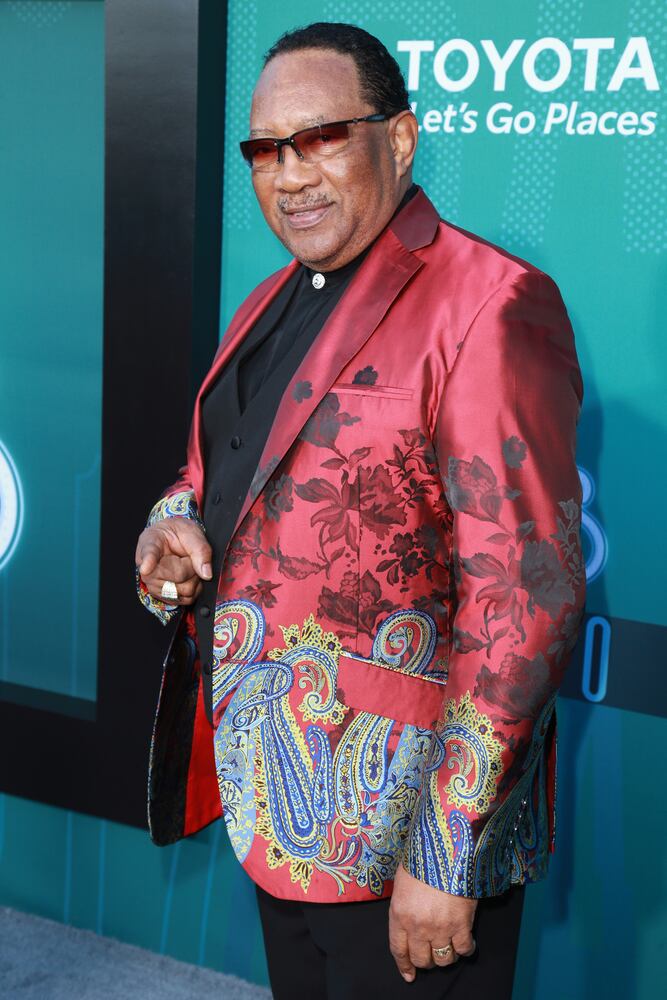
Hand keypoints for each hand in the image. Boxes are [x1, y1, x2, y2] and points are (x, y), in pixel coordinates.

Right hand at [135, 517, 212, 604]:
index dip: (148, 561)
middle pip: (178, 575)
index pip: (149, 553)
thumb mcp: (191, 532)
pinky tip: (188, 576)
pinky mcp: (162, 596)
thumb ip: (200, 550)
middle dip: (192, 567)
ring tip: (187, 565)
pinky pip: (186, 600)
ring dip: (194, 579)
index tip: (146, 568)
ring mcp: (153, 584)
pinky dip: (194, 589)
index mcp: (150, 542)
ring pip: (185, 590)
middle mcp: (147, 567)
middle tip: (188, 557)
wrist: (172, 541)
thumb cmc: (178, 534)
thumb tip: (206, 574)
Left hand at [388, 862, 476, 982]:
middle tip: (431, 954)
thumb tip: (406, 917)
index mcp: (399, 914)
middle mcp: (418, 926)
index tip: (408, 974)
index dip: (404, 965)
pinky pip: (464, 949)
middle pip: (421, 959)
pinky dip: (466, 950)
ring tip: (448, 947)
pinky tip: (466, 943)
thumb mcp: (403, 880)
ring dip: (446, 957)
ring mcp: (440, 928)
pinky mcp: (462, 925)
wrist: (447, 850)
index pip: (398, 949)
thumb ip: (402, 904)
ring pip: (443, 960)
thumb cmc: (423, 859)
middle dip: (426, 961)